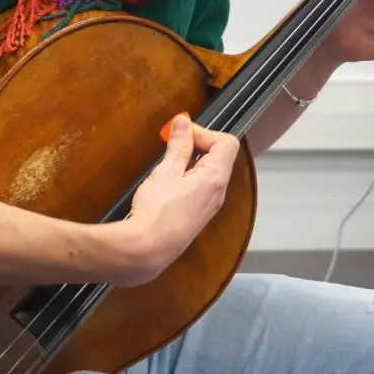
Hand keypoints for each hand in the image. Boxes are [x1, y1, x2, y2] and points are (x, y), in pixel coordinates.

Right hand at [118, 114, 238, 285]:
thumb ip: (179, 144)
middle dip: (197, 143)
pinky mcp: (196, 214)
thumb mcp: (167, 170)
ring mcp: (208, 205)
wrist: (147, 250)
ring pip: (209, 171)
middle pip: (219, 156)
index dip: (205, 132)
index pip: (227, 142)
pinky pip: (200, 186)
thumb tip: (184, 122)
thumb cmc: (157, 211)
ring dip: (190, 159)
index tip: (182, 133)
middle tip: (171, 143)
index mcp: (215, 178)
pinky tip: (168, 180)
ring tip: (168, 161)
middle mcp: (218, 192)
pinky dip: (188, 175)